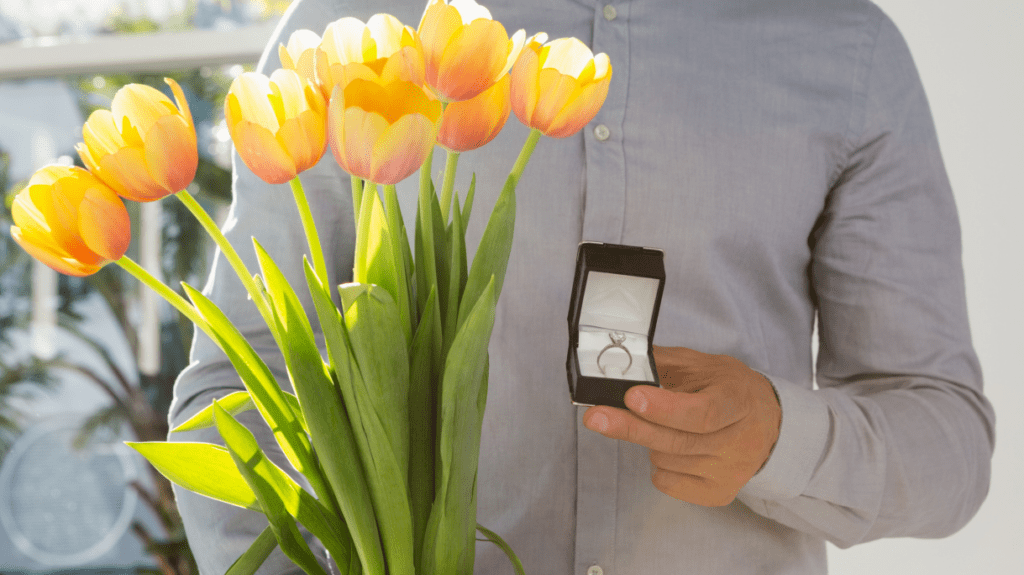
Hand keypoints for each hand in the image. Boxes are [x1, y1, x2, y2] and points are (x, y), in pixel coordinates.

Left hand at [583, 346, 780, 505]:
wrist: (768, 423)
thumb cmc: (728, 390)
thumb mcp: (704, 366)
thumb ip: (664, 364)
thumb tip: (619, 362)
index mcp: (738, 400)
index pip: (702, 412)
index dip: (665, 408)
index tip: (632, 396)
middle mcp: (740, 441)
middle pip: (677, 440)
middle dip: (631, 426)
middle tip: (596, 417)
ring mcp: (730, 472)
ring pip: (666, 460)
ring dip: (650, 441)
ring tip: (664, 425)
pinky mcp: (718, 494)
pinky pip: (668, 482)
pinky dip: (658, 465)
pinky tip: (671, 448)